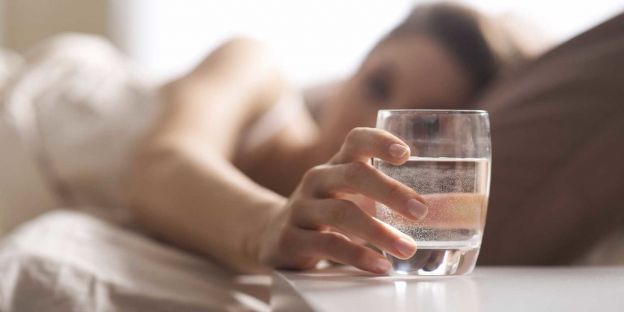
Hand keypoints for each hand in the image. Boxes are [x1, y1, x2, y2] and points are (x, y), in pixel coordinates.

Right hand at [256, 127, 427, 273]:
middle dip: (390, 191)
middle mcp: (317, 180)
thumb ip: (383, 195)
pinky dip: (357, 255)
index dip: (380, 141)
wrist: (271, 234)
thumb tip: (447, 210)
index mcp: (335, 165)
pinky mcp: (291, 238)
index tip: (406, 153)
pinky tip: (379, 265)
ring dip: (379, 231)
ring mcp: (301, 208)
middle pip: (352, 174)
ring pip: (341, 212)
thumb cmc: (326, 213)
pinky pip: (327, 244)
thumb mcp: (347, 195)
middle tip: (420, 211)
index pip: (356, 140)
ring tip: (407, 248)